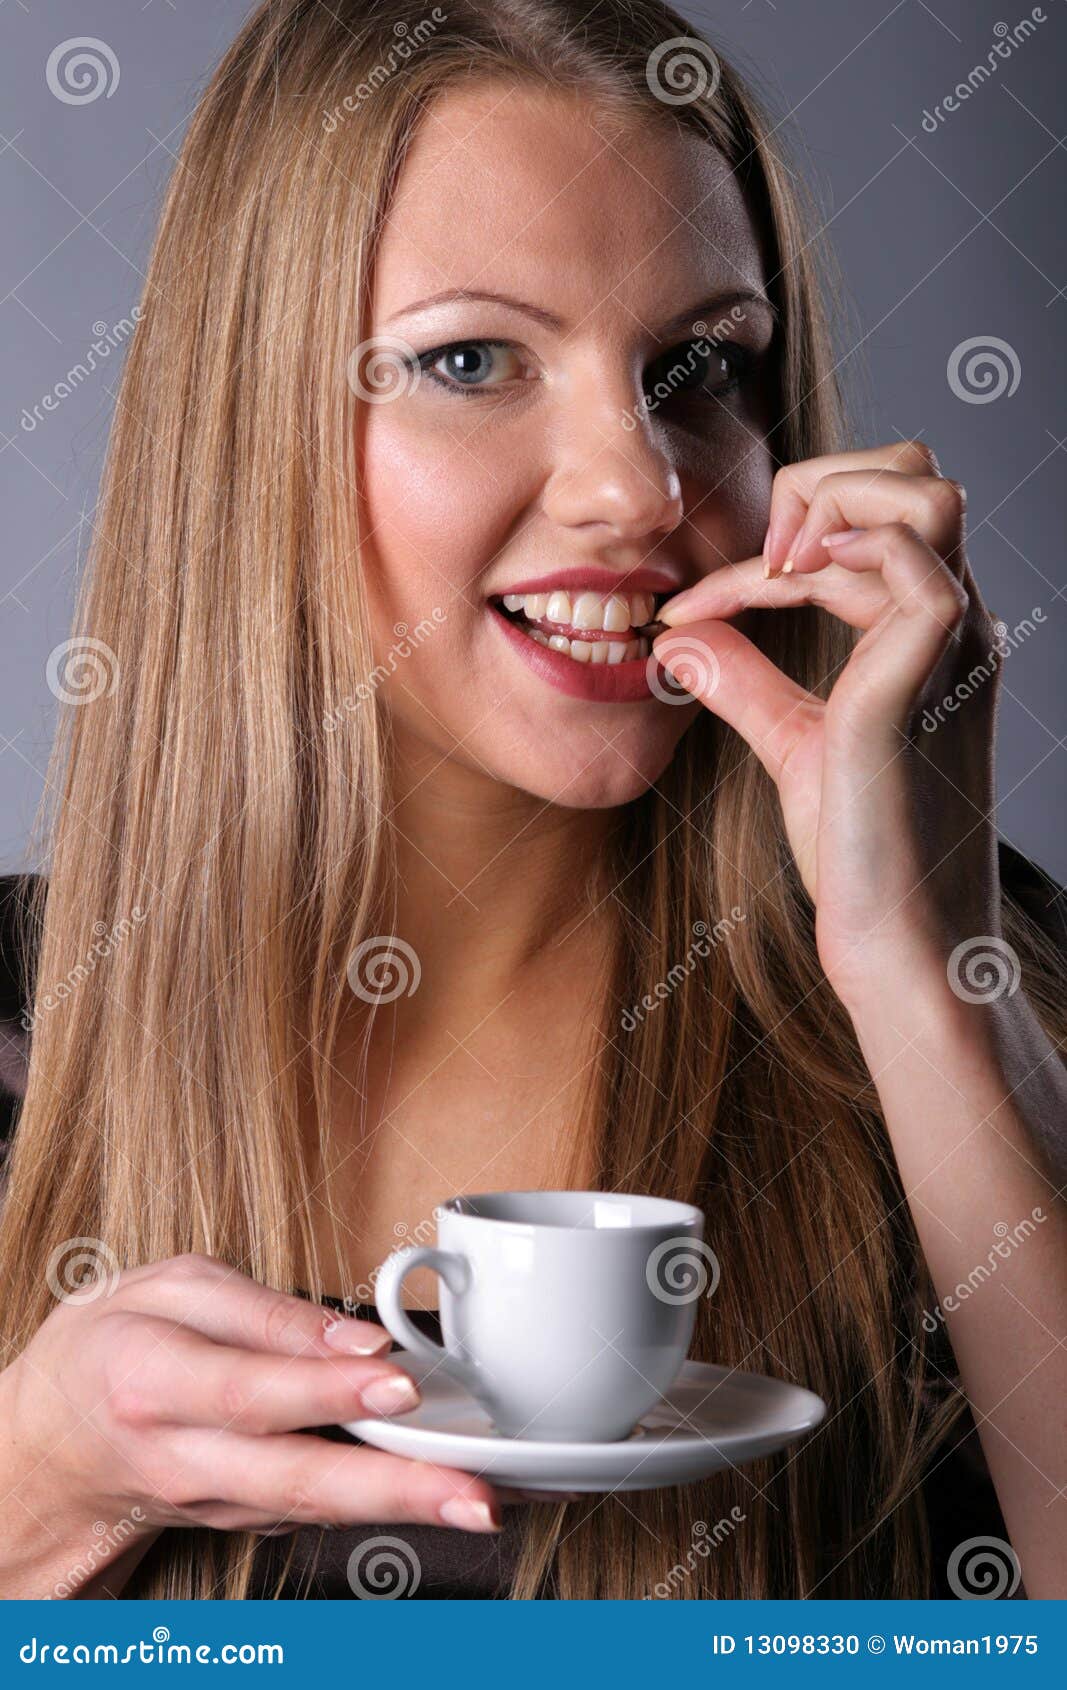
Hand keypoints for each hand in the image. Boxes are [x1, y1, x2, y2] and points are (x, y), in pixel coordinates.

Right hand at [0, 1253, 527, 1595]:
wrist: (53, 1440)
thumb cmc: (119, 1342)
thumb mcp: (170, 1290)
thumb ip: (261, 1310)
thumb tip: (355, 1336)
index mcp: (155, 1380)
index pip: (252, 1388)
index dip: (328, 1388)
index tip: (400, 1381)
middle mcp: (183, 1457)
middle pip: (296, 1478)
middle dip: (393, 1489)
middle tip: (473, 1494)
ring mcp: (213, 1502)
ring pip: (314, 1511)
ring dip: (403, 1511)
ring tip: (483, 1503)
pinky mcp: (240, 1520)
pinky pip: (314, 1515)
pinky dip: (382, 1511)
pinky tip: (443, 1499)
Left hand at [654, 441, 1001, 1011]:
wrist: (895, 938)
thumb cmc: (860, 854)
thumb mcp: (793, 745)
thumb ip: (746, 683)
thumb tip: (684, 638)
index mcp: (927, 636)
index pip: (864, 528)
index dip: (770, 544)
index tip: (690, 604)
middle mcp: (952, 627)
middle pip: (916, 476)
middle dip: (819, 486)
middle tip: (754, 560)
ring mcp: (951, 645)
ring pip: (924, 493)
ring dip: (829, 504)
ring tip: (770, 571)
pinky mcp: (929, 672)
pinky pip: (910, 557)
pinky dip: (833, 550)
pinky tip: (778, 590)